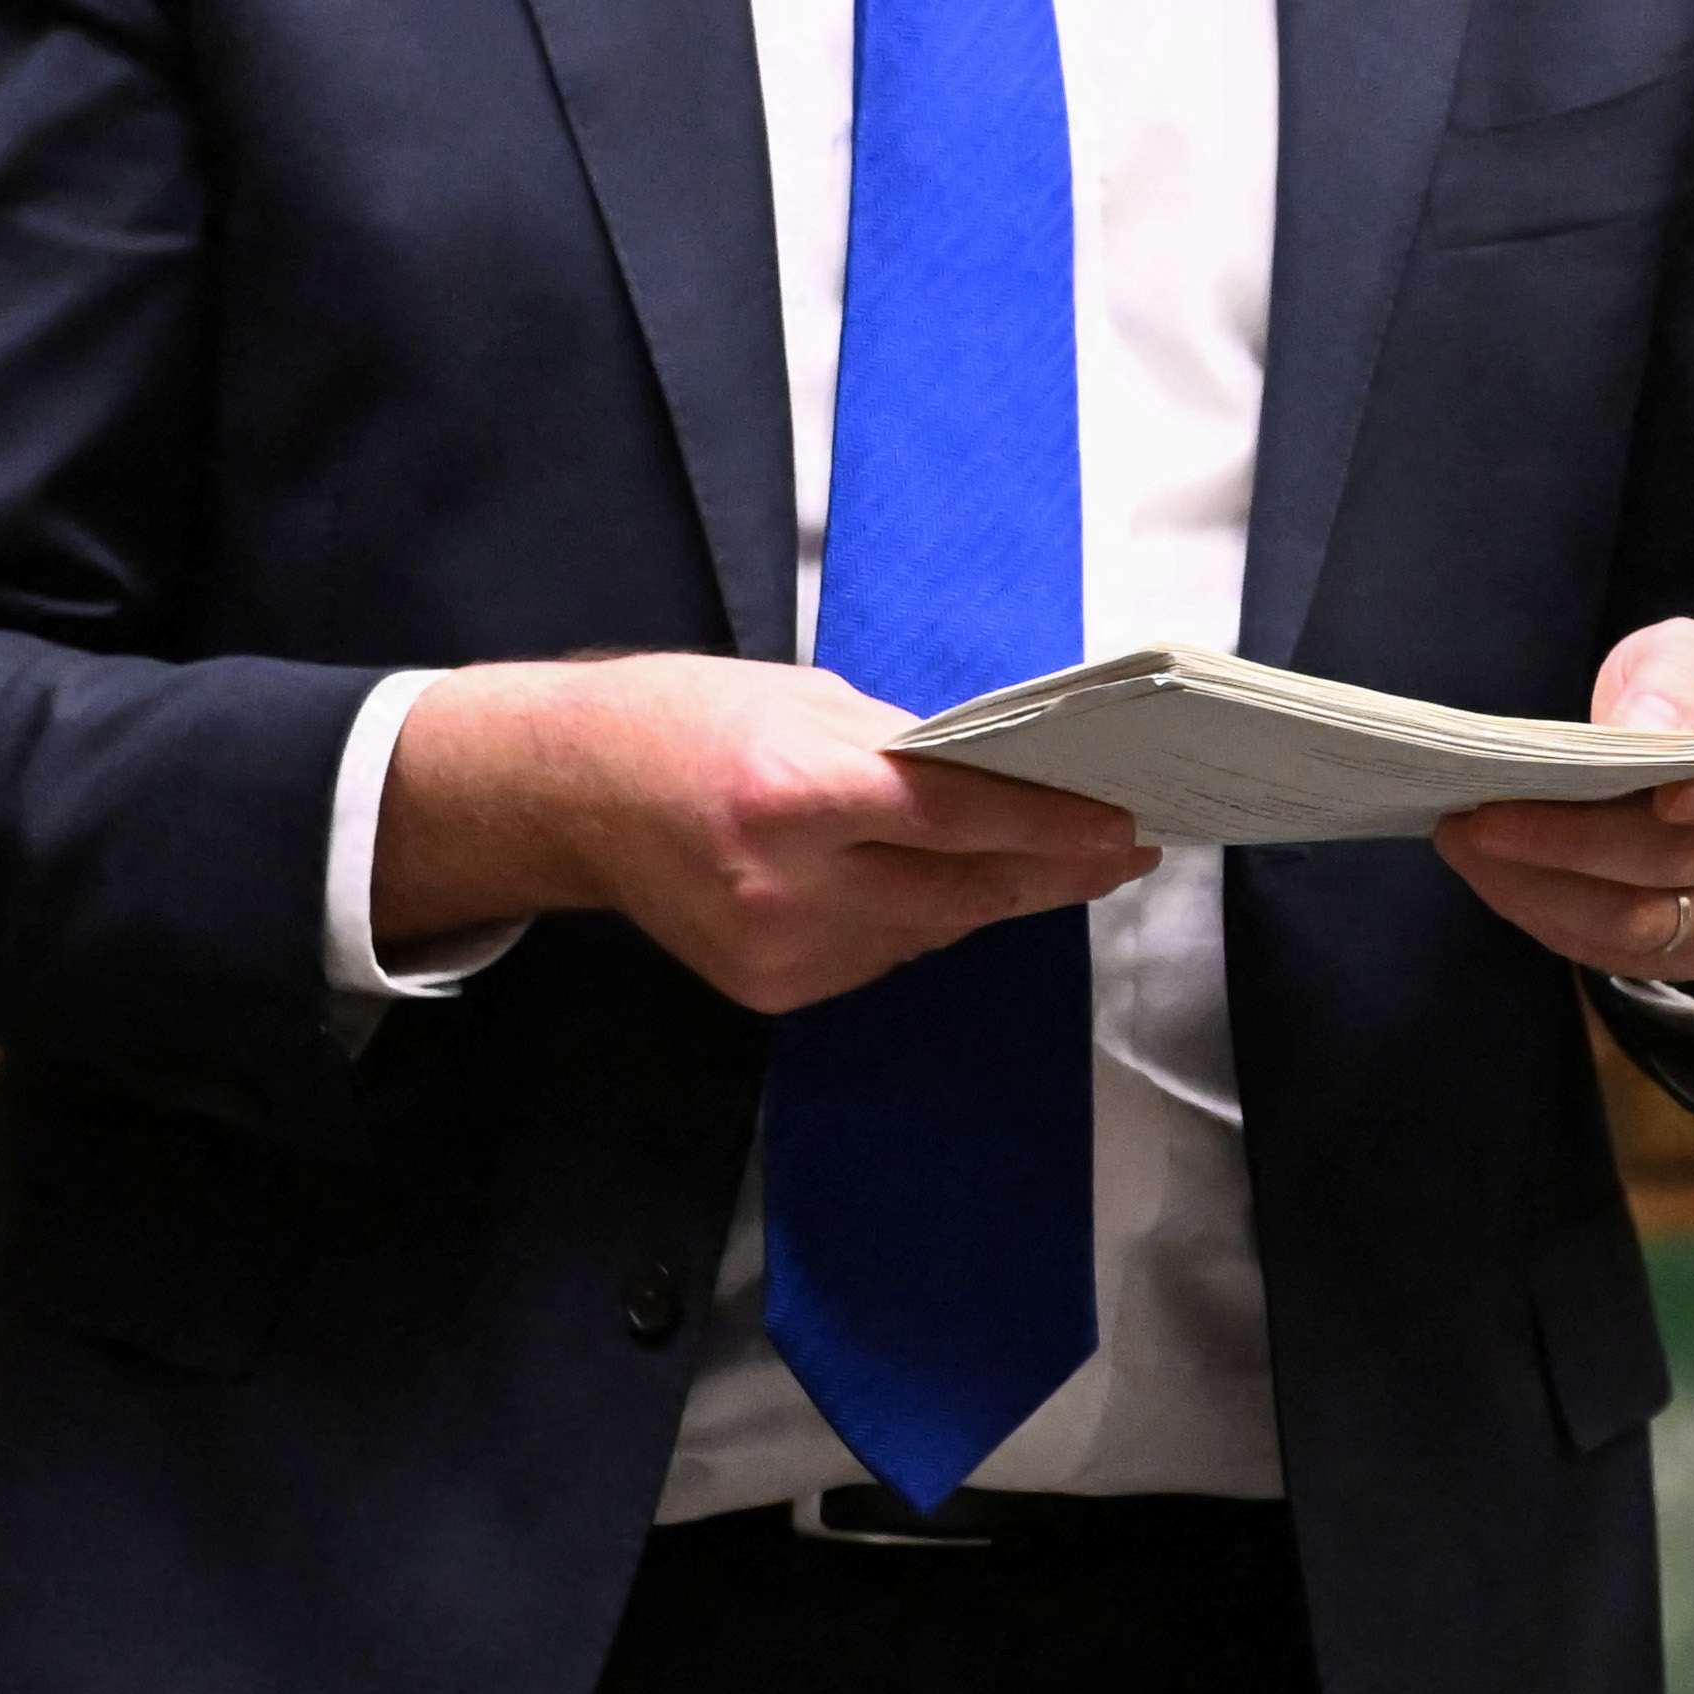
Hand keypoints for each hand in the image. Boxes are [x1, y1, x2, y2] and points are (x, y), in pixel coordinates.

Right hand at [375, 654, 1155, 1015]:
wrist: (569, 797)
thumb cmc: (687, 721)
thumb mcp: (804, 700)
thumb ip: (905, 749)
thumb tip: (1013, 780)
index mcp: (791, 792)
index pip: (954, 819)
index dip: (1050, 827)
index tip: (1124, 825)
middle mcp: (785, 888)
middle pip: (960, 892)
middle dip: (1050, 871)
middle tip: (1120, 850)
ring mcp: (778, 954)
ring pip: (930, 932)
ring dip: (984, 893)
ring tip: (1037, 854)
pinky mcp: (773, 993)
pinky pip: (883, 957)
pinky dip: (916, 917)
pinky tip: (919, 880)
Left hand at [1432, 617, 1693, 991]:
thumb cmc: (1687, 697)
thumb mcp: (1686, 656)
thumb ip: (1673, 681)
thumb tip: (1649, 727)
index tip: (1657, 795)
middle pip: (1671, 862)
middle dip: (1568, 842)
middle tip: (1484, 815)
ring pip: (1633, 923)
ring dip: (1537, 887)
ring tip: (1466, 842)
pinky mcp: (1688, 951)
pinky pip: (1608, 952)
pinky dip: (1538, 912)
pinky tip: (1490, 871)